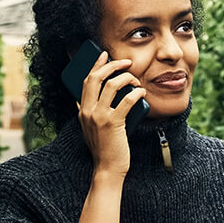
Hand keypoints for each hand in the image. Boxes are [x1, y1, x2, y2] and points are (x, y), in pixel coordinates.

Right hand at [76, 52, 142, 174]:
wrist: (107, 167)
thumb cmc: (103, 148)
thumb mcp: (89, 128)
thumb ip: (87, 114)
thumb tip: (84, 100)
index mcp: (82, 111)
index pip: (86, 81)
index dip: (95, 65)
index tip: (104, 55)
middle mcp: (87, 111)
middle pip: (96, 78)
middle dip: (112, 65)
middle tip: (126, 62)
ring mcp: (99, 117)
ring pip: (111, 85)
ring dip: (126, 78)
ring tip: (136, 81)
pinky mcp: (113, 123)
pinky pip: (126, 100)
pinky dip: (136, 93)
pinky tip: (141, 93)